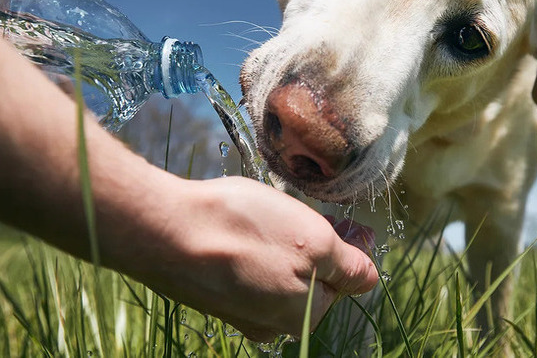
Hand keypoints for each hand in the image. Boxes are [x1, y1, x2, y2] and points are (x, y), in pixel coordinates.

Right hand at [114, 175, 379, 341]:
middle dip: (307, 248)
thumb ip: (348, 265)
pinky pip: (243, 272)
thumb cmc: (245, 231)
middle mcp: (271, 324)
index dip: (344, 244)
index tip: (333, 217)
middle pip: (308, 280)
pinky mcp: (210, 294)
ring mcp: (237, 312)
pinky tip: (234, 229)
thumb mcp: (313, 241)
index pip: (344, 282)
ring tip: (260, 215)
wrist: (165, 232)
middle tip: (292, 212)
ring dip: (276, 248)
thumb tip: (371, 278)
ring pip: (275, 275)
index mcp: (303, 315)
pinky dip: (246, 251)